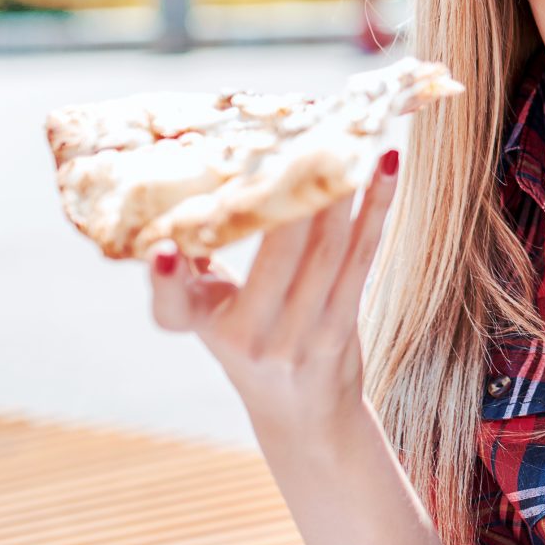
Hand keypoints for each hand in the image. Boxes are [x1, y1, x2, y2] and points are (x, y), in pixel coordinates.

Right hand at [149, 152, 401, 432]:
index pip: (173, 308)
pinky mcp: (341, 330)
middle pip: (275, 256)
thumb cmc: (251, 340)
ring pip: (326, 251)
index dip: (162, 279)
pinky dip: (375, 209)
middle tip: (307, 131)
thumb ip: (196, 264)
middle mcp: (250, 339)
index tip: (159, 249)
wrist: (303, 414)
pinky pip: (360, 259)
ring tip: (353, 137)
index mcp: (206, 327)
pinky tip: (385, 166)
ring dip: (344, 191)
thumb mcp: (213, 311)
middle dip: (294, 191)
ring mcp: (300, 338)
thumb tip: (185, 189)